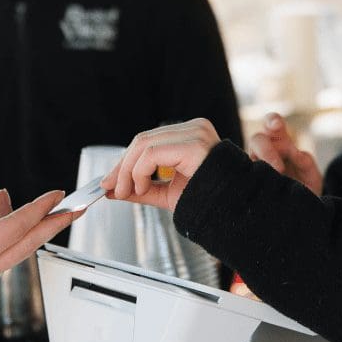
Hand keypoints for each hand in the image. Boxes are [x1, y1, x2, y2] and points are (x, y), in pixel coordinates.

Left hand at [99, 118, 220, 210]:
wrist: (231, 213)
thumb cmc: (207, 201)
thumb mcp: (165, 192)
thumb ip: (140, 188)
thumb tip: (112, 188)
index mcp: (190, 134)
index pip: (148, 140)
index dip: (125, 161)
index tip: (110, 181)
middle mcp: (194, 128)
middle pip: (143, 139)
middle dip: (122, 166)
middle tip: (112, 188)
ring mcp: (195, 133)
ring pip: (143, 144)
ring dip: (128, 172)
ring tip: (129, 192)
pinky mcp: (193, 145)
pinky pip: (152, 154)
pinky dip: (139, 172)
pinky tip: (142, 188)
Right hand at [248, 112, 322, 194]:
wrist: (302, 213)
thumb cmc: (306, 189)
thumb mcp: (312, 176)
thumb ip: (306, 162)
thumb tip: (295, 154)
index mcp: (281, 143)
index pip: (272, 124)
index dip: (272, 120)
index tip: (276, 125)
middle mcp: (264, 152)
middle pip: (257, 139)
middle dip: (267, 150)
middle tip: (279, 169)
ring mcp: (255, 168)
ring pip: (250, 159)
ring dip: (262, 167)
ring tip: (276, 181)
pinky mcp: (249, 183)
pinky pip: (245, 178)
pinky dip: (254, 181)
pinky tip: (265, 190)